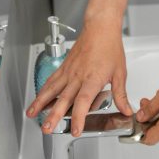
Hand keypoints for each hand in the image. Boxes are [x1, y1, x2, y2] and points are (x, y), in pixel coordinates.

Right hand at [26, 20, 131, 135]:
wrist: (100, 28)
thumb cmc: (110, 47)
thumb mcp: (120, 73)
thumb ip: (121, 94)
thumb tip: (126, 110)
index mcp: (93, 79)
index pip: (83, 102)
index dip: (79, 117)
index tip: (76, 130)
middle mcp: (78, 76)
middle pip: (63, 99)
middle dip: (53, 116)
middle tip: (47, 129)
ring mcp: (68, 71)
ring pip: (52, 90)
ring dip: (41, 103)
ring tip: (32, 114)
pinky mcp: (64, 67)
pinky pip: (51, 81)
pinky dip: (43, 91)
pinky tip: (38, 99)